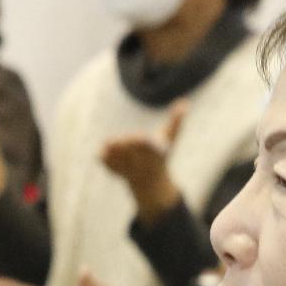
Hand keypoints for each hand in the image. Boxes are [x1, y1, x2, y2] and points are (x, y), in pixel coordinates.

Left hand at [99, 101, 186, 223]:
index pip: (149, 147)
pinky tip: (100, 153)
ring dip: (113, 154)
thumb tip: (185, 103)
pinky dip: (105, 161)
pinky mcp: (119, 174)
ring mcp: (131, 171)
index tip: (140, 137)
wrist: (151, 182)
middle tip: (112, 140)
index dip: (144, 142)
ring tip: (106, 144)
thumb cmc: (161, 155)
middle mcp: (143, 164)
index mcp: (156, 155)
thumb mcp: (170, 138)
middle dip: (124, 146)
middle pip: (133, 154)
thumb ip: (176, 121)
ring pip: (121, 161)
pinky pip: (111, 168)